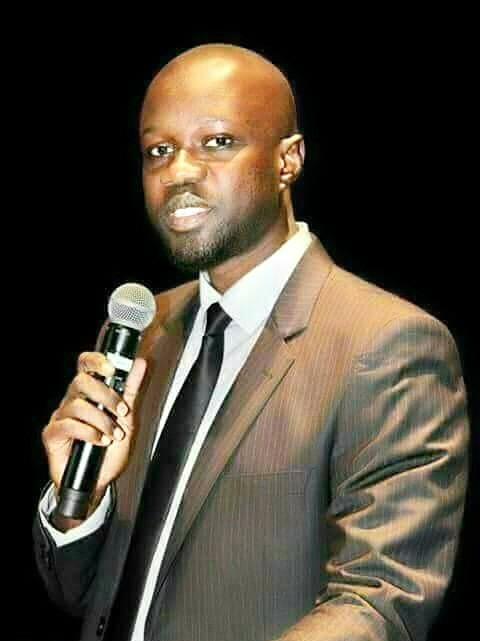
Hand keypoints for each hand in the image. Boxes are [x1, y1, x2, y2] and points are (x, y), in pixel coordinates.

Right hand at [42, 351, 146, 502]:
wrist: (99, 480)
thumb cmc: (110, 448)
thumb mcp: (127, 417)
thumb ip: (131, 389)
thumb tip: (140, 363)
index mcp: (89, 392)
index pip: (85, 364)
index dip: (96, 361)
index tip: (113, 369)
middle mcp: (72, 400)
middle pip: (81, 381)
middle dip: (107, 396)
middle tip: (122, 412)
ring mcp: (60, 416)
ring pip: (77, 405)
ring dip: (101, 420)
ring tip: (113, 435)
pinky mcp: (52, 434)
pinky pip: (67, 425)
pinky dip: (88, 433)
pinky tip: (99, 441)